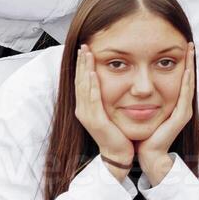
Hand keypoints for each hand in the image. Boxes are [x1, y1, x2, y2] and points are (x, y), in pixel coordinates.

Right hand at [75, 45, 135, 174]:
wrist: (118, 154)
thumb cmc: (117, 133)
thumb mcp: (110, 111)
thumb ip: (106, 98)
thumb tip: (108, 82)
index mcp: (85, 107)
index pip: (82, 81)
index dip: (82, 65)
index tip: (85, 49)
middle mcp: (82, 109)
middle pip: (80, 80)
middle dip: (82, 62)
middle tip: (84, 45)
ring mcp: (86, 115)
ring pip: (84, 87)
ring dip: (85, 69)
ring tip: (87, 53)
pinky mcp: (95, 120)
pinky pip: (92, 99)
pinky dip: (92, 85)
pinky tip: (93, 73)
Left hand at [137, 43, 195, 184]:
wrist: (149, 154)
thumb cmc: (144, 135)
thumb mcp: (143, 112)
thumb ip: (144, 100)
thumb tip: (133, 87)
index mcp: (174, 103)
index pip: (180, 78)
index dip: (181, 62)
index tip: (180, 47)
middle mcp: (181, 105)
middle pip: (188, 77)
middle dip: (189, 60)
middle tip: (189, 43)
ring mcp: (183, 110)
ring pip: (189, 83)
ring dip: (190, 66)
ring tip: (191, 51)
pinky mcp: (181, 116)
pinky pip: (185, 95)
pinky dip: (187, 82)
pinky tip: (187, 71)